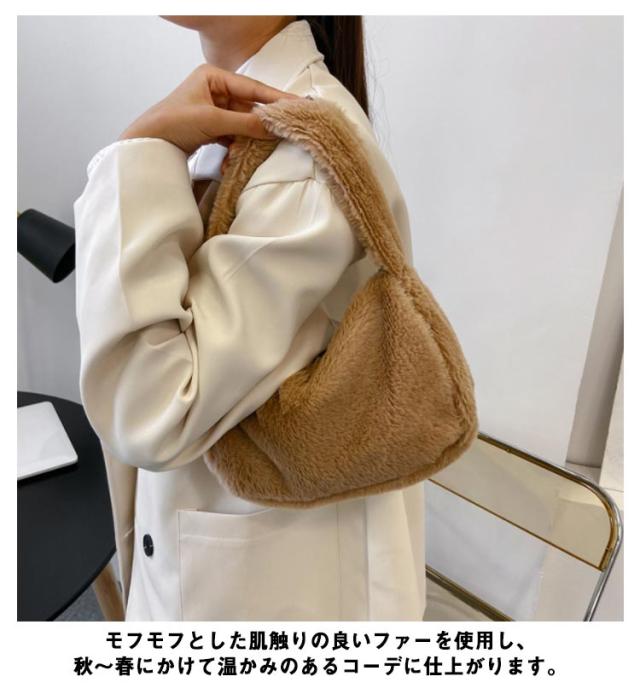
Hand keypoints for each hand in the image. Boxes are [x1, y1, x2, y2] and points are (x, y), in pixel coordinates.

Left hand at [118, 64, 299, 154]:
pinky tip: (231, 162)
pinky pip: (232, 137)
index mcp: (213, 77)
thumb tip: (274, 127)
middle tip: (282, 135)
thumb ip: (245, 124)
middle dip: (260, 126)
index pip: (252, 88)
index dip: (275, 99)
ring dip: (245, 142)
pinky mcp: (211, 128)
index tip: (296, 105)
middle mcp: (215, 90)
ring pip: (242, 125)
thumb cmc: (172, 123)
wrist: (146, 145)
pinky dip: (234, 150)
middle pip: (249, 108)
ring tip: (249, 155)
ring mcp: (213, 110)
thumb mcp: (212, 122)